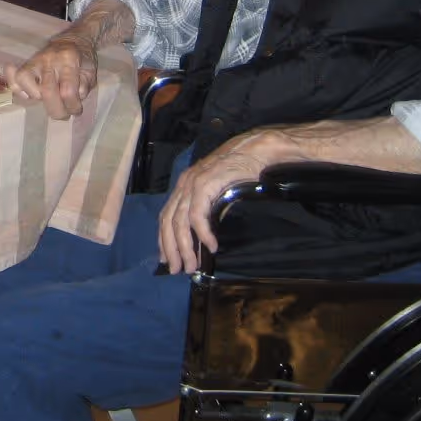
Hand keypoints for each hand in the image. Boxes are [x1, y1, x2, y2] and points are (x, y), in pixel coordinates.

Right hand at [6, 30, 97, 119]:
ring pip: (25, 81)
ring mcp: (34, 60)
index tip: (76, 110)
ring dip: (37, 98)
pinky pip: (14, 78)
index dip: (72, 106)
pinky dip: (18, 89)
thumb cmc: (83, 60)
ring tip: (49, 100)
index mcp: (69, 59)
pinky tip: (30, 95)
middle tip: (64, 114)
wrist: (72, 41)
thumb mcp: (91, 72)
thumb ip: (84, 86)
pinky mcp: (25, 64)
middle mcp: (49, 59)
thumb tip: (73, 100)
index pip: (67, 91)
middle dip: (57, 110)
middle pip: (46, 91)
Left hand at [156, 131, 278, 274]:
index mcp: (184, 186)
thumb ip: (210, 214)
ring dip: (185, 246)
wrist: (256, 150)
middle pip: (168, 222)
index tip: (167, 259)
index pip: (166, 217)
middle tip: (178, 270)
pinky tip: (211, 246)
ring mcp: (192, 183)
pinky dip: (203, 233)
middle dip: (171, 248)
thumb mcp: (220, 195)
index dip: (164, 239)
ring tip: (192, 264)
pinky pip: (198, 214)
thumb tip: (204, 240)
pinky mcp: (205, 184)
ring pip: (180, 221)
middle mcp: (183, 184)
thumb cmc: (241, 171)